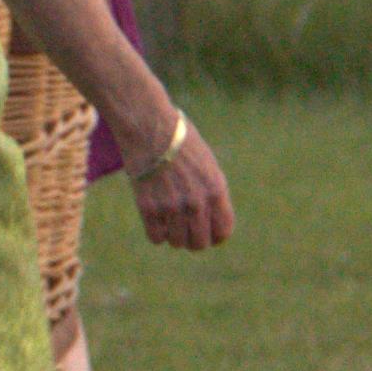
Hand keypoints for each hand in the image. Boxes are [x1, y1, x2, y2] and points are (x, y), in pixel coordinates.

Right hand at [118, 86, 235, 250]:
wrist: (149, 126)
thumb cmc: (179, 141)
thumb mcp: (207, 164)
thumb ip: (211, 192)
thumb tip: (210, 218)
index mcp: (215, 189)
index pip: (222, 231)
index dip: (215, 236)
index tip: (207, 232)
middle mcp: (196, 202)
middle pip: (199, 243)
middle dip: (193, 239)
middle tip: (185, 228)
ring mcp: (172, 207)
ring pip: (177, 242)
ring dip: (173, 235)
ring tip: (168, 218)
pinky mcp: (149, 208)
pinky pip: (156, 238)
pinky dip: (156, 232)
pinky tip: (155, 218)